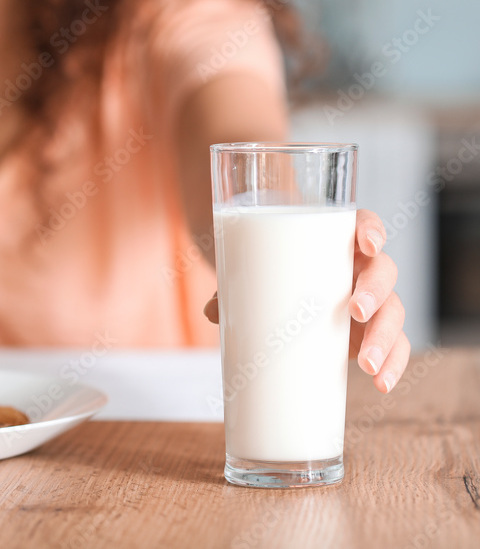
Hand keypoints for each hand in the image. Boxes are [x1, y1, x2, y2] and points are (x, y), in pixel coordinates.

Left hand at [203, 209, 408, 393]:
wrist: (273, 290)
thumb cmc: (265, 272)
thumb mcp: (250, 273)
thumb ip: (232, 287)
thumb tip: (212, 310)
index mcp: (336, 240)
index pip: (363, 223)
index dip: (371, 230)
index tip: (367, 244)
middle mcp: (360, 266)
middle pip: (382, 270)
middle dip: (375, 291)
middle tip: (355, 312)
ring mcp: (370, 300)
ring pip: (393, 310)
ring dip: (385, 337)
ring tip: (367, 365)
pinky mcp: (372, 331)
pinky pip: (394, 344)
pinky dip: (393, 363)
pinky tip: (383, 383)